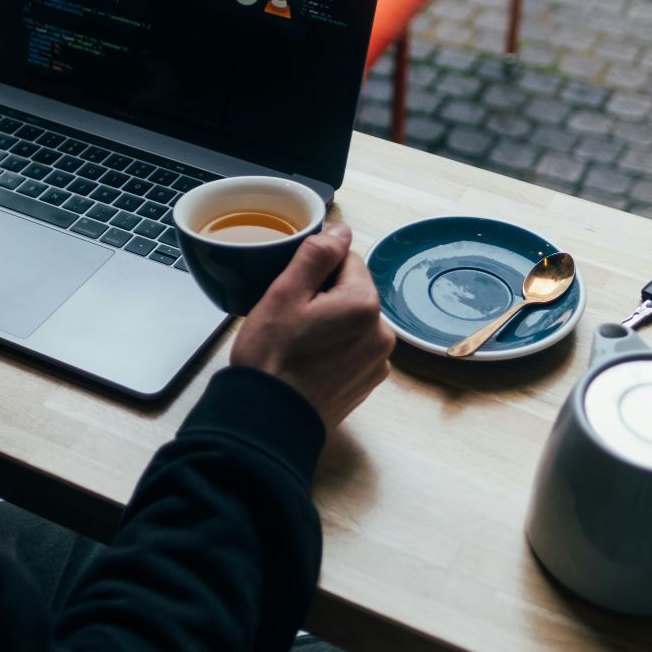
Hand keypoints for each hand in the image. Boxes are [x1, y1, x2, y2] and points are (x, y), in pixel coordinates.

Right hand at [230, 224, 395, 434]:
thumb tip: (341, 230)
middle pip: (352, 291)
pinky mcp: (368, 382)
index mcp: (364, 304)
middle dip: (325, 297)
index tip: (294, 292)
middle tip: (291, 320)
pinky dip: (335, 349)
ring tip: (299, 344)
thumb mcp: (284, 294)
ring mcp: (377, 361)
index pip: (346, 260)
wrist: (269, 421)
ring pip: (353, 320)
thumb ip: (317, 255)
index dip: (316, 271)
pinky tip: (309, 363)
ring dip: (331, 323)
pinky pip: (354, 348)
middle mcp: (382, 332)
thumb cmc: (272, 360)